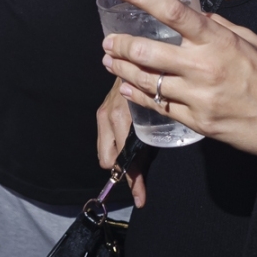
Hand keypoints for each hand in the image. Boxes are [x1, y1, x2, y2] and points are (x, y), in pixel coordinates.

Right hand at [96, 79, 145, 206]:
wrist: (136, 58)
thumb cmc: (151, 85)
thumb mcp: (155, 115)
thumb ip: (149, 145)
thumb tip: (145, 179)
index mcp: (120, 119)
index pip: (122, 159)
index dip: (132, 181)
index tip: (140, 198)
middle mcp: (107, 117)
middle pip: (108, 160)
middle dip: (122, 171)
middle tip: (138, 177)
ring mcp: (102, 114)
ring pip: (104, 154)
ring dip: (118, 161)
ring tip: (133, 165)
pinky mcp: (101, 112)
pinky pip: (104, 141)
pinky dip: (115, 149)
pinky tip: (126, 150)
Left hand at [97, 0, 256, 199]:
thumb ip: (224, 29)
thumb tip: (201, 15)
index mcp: (221, 42)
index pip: (172, 11)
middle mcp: (206, 68)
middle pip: (149, 52)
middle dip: (121, 44)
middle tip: (108, 39)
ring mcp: (201, 99)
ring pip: (149, 82)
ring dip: (124, 71)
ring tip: (110, 61)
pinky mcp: (200, 124)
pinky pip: (161, 108)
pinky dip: (140, 97)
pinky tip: (128, 90)